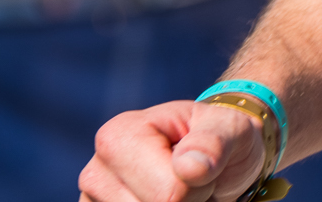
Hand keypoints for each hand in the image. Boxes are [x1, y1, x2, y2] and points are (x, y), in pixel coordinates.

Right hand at [80, 100, 267, 201]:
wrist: (212, 159)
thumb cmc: (220, 138)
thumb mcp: (230, 127)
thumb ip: (214, 142)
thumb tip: (190, 169)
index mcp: (120, 135)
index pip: (170, 193)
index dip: (199, 186)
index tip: (200, 164)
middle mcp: (96, 172)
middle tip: (192, 181)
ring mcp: (91, 201)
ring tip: (179, 191)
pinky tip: (166, 199)